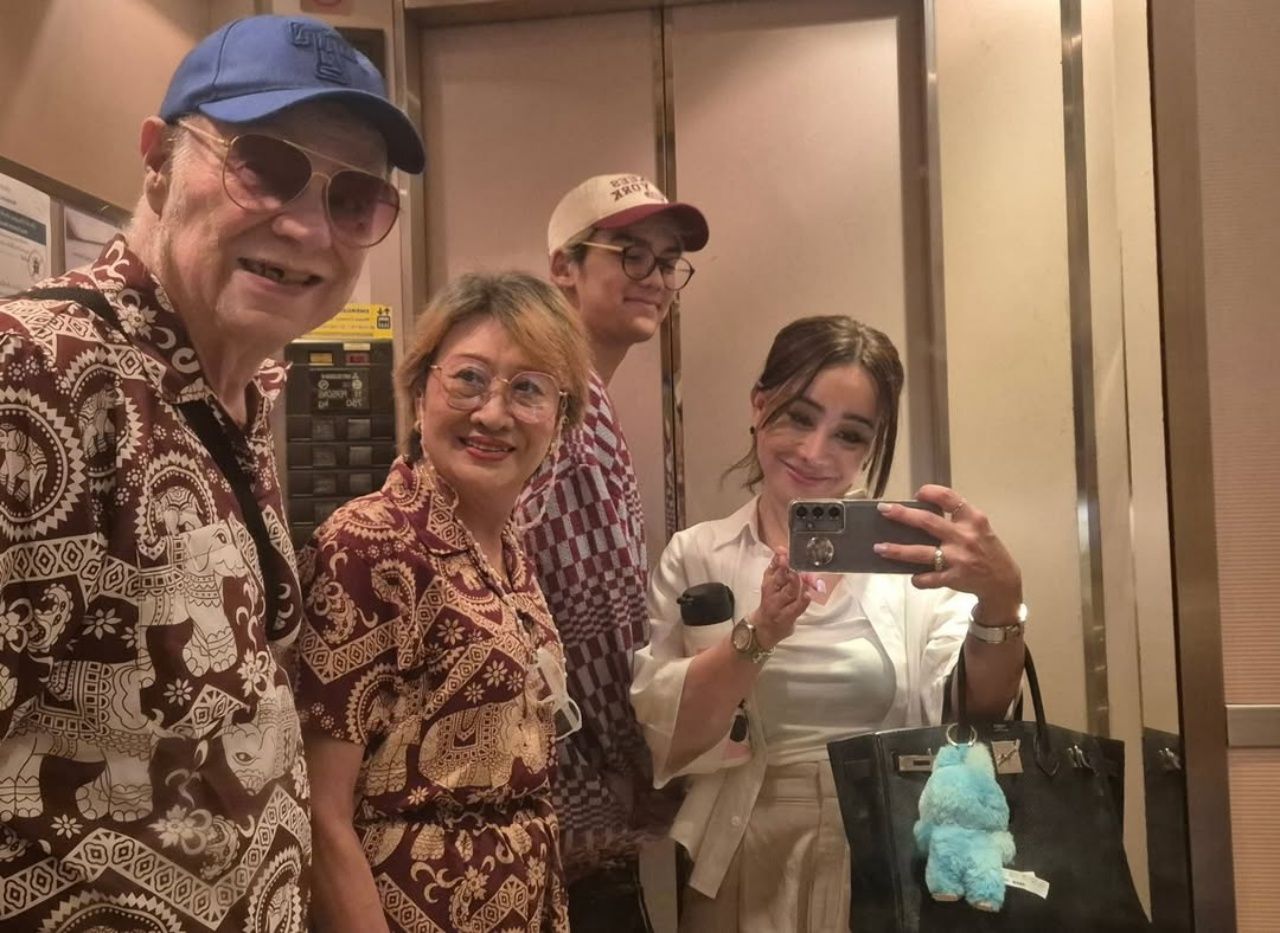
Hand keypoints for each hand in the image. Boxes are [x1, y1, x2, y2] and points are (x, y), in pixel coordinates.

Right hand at [752, 549, 812, 649]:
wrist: (764, 629)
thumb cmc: (772, 602)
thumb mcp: (771, 583)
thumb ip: (778, 567)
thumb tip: (782, 549)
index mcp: (768, 581)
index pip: (772, 568)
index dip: (778, 559)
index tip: (783, 551)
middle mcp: (772, 593)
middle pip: (779, 579)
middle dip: (786, 568)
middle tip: (792, 560)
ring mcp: (780, 606)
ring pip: (788, 592)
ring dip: (795, 583)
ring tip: (800, 574)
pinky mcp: (788, 617)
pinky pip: (797, 608)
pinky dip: (802, 601)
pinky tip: (808, 595)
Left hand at [873, 485, 1022, 623]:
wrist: (1002, 581)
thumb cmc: (986, 549)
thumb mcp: (978, 527)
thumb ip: (957, 518)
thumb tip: (921, 508)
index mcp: (973, 519)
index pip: (949, 498)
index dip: (930, 493)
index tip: (916, 494)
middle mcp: (964, 537)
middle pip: (927, 522)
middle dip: (902, 515)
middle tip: (883, 510)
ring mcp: (958, 559)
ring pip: (921, 553)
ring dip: (898, 550)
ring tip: (879, 548)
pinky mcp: (954, 578)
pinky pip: (928, 578)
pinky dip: (918, 578)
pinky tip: (913, 576)